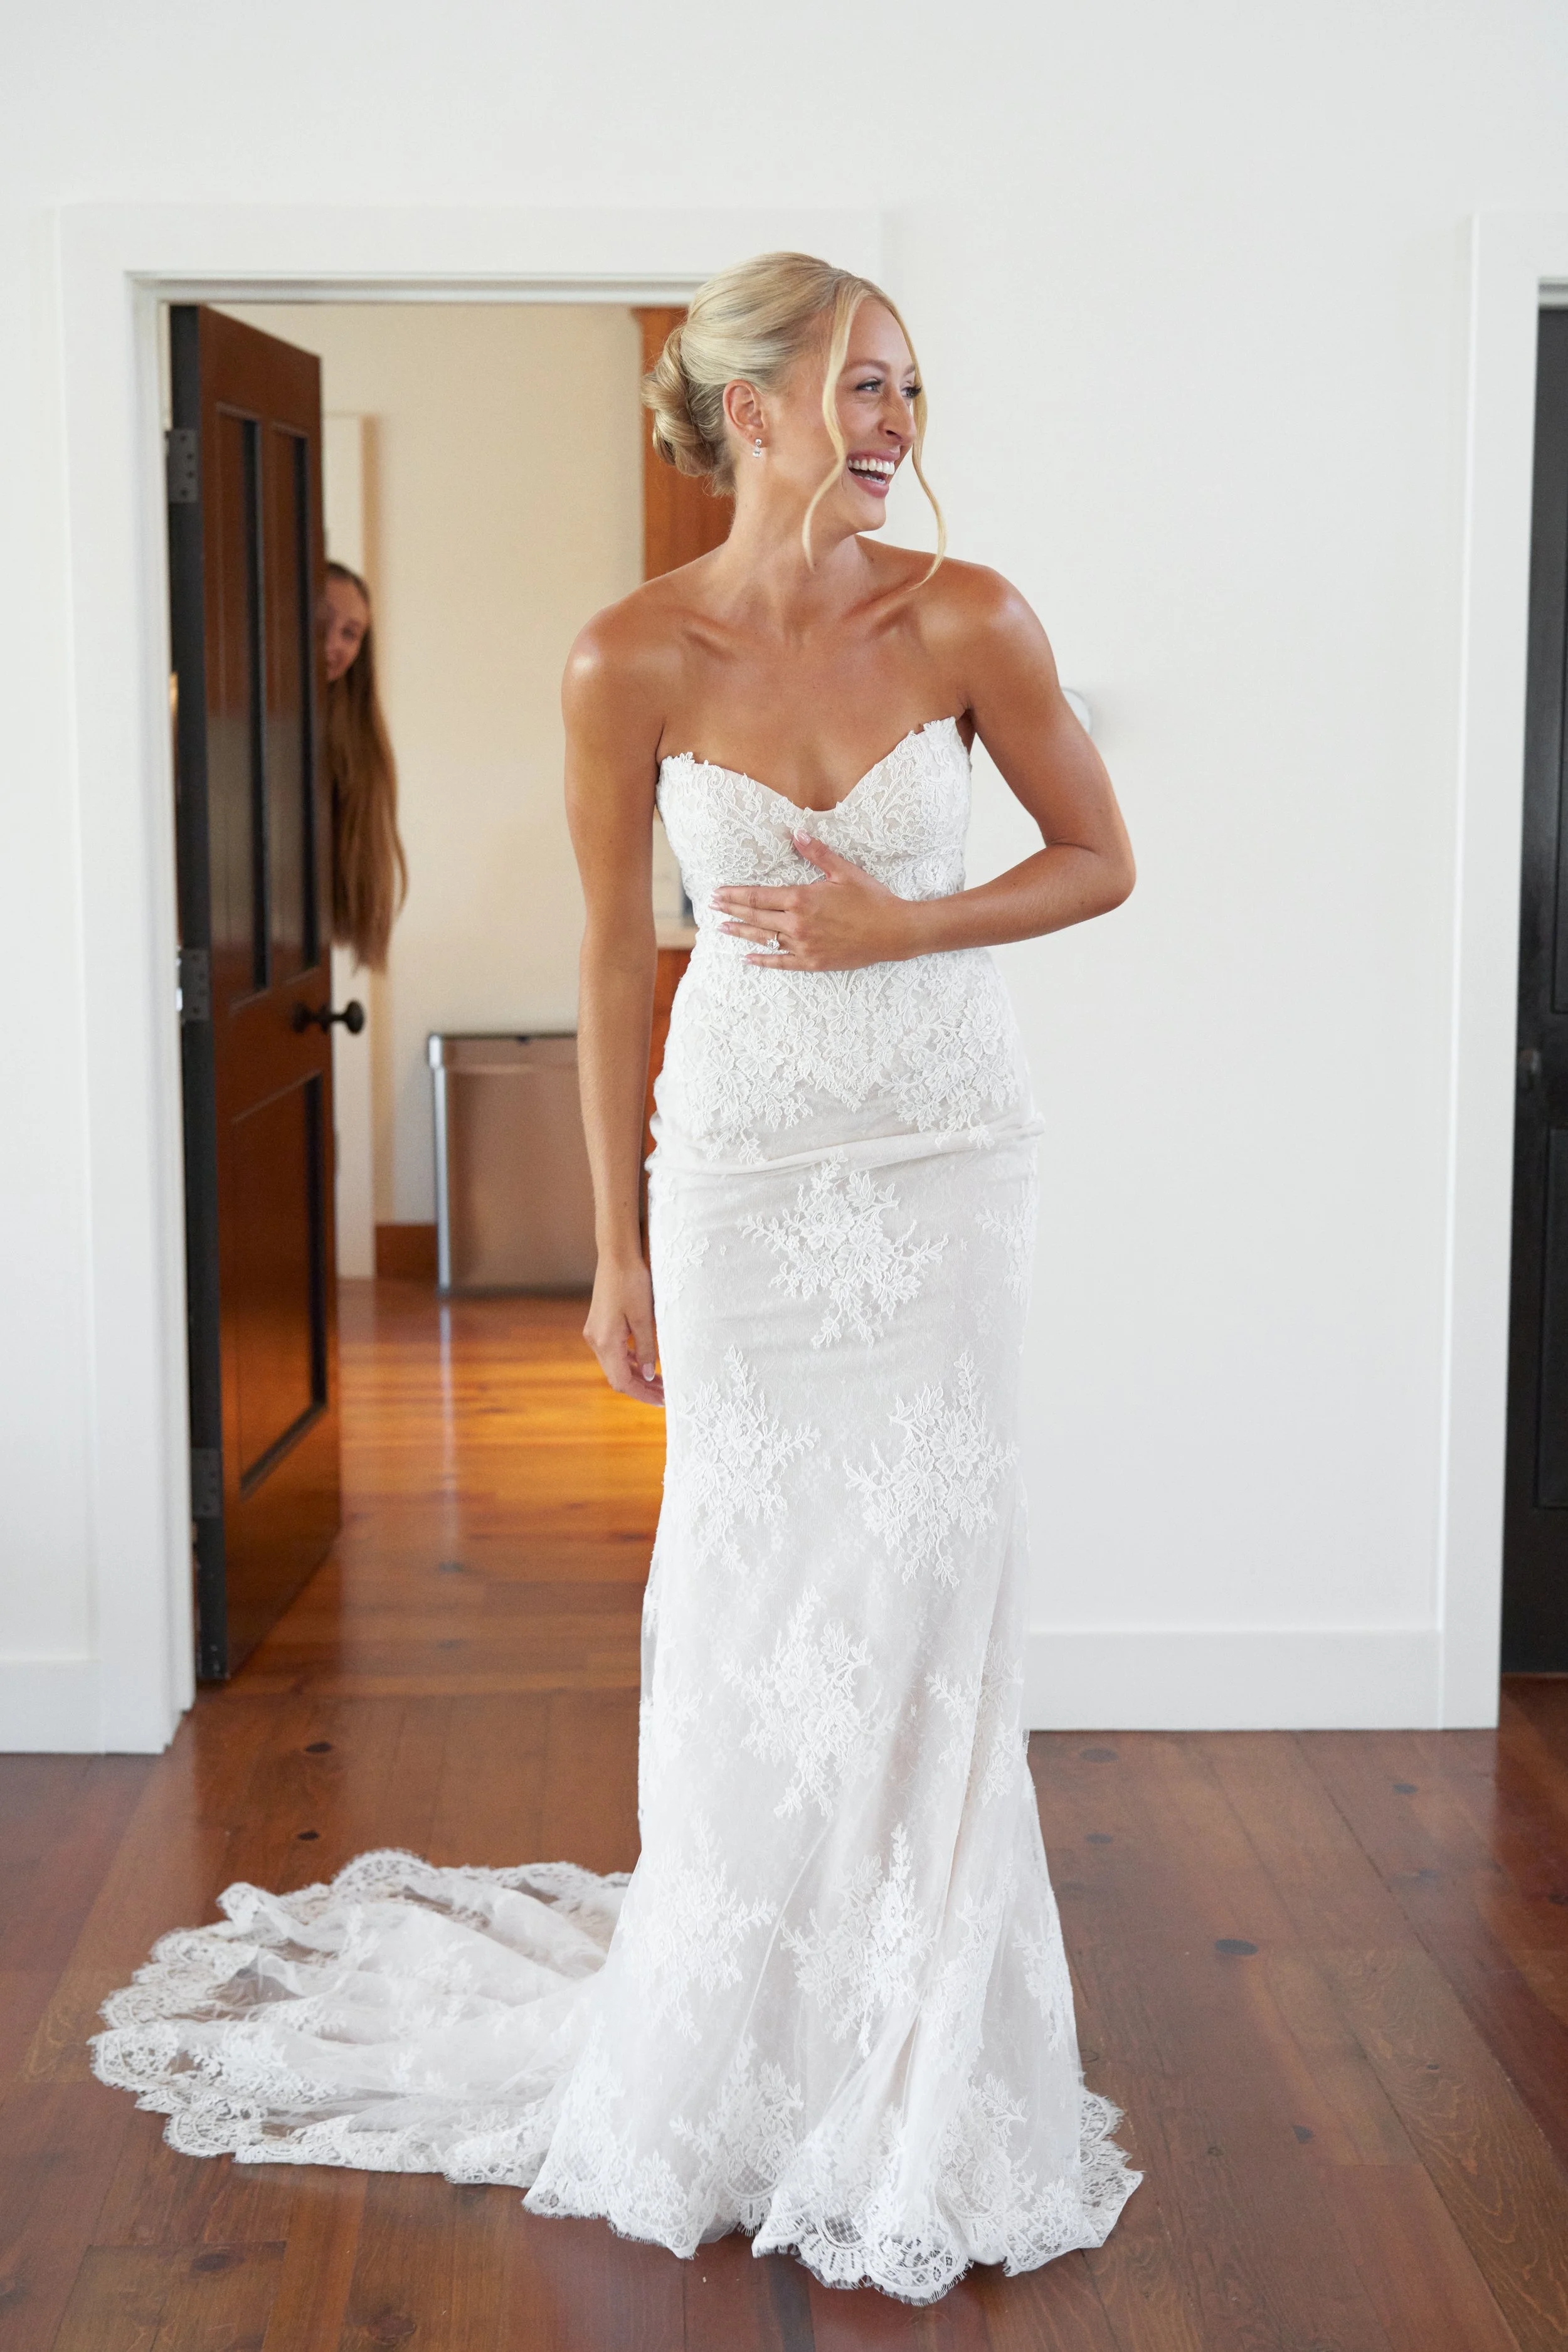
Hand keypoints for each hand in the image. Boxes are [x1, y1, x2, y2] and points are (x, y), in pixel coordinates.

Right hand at [583, 1254, 663, 1404]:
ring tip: (661, 1383)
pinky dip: (630, 1362)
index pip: (622, 1381)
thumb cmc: (632, 1282)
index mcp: (605, 1341)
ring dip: (637, 1376)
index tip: (663, 1401)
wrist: (617, 1255)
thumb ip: (646, 1349)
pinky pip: (614, 1352)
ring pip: (615, 1365)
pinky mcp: (599, 1325)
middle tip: (666, 1395)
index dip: (642, 1394)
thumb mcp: (644, 1317)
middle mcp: (595, 1340)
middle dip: (642, 1388)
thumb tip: (650, 1376)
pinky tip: (647, 1364)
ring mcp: (595, 1333)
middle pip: (617, 1376)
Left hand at [712, 834, 921, 969]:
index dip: (735, 894)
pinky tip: (747, 958)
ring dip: (741, 933)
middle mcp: (797, 924)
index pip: (758, 896)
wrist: (894, 932)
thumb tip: (796, 833)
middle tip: (711, 907)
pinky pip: (782, 962)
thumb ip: (817, 853)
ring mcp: (804, 945)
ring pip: (764, 939)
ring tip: (722, 928)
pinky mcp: (813, 962)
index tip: (717, 893)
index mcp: (801, 899)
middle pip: (756, 917)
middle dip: (731, 910)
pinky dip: (763, 960)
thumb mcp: (844, 871)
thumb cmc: (871, 899)